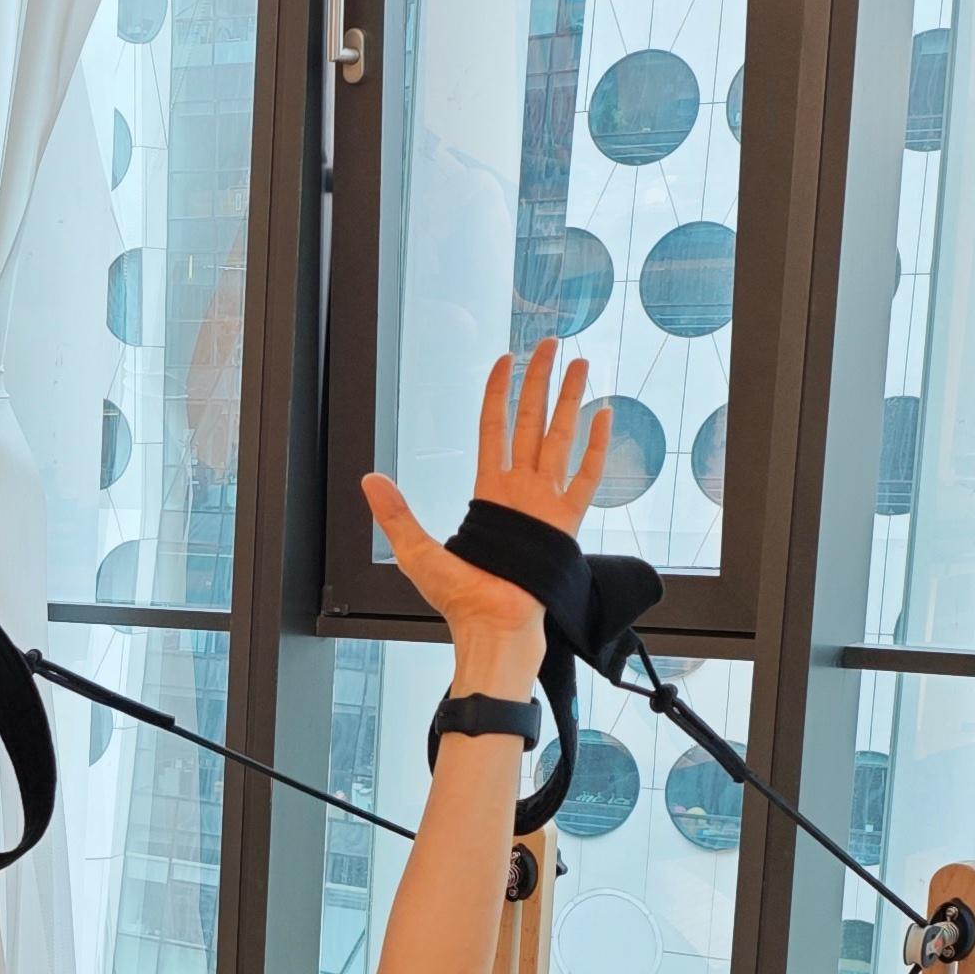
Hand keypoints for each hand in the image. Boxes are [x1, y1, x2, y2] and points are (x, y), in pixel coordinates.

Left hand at [361, 338, 603, 684]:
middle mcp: (519, 490)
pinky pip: (585, 477)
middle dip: (542, 381)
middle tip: (553, 344)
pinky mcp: (565, 523)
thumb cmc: (458, 599)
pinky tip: (604, 415)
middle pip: (532, 421)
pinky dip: (596, 446)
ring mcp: (546, 503)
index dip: (499, 392)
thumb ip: (396, 514)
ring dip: (571, 400)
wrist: (493, 628)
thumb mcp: (415, 552)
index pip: (494, 427)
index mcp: (487, 491)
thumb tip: (370, 479)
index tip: (506, 359)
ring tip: (583, 365)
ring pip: (561, 437)